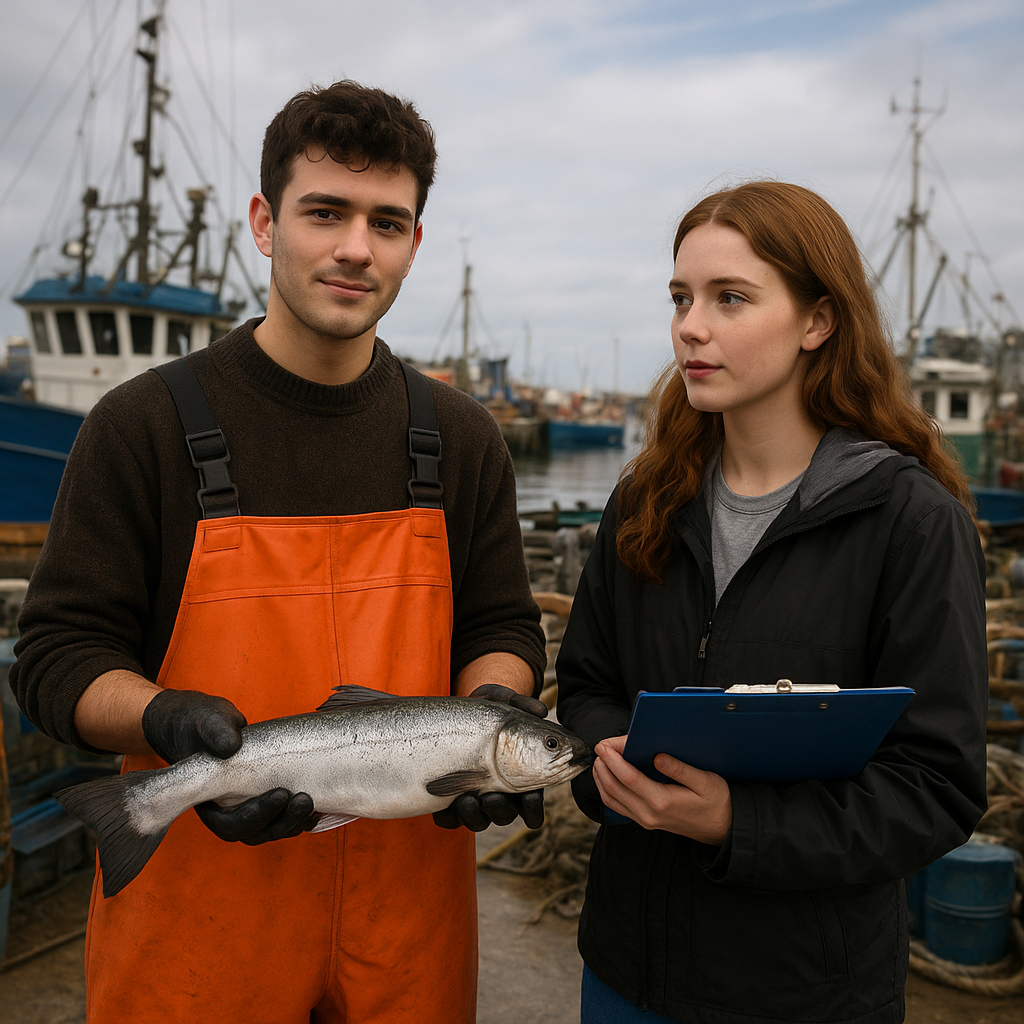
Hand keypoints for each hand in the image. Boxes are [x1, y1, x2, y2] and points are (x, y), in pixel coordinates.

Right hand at [142, 689, 317, 843]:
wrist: (209, 727)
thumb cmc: (205, 725)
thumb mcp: (208, 722)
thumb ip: (216, 732)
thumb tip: (231, 746)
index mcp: (210, 803)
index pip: (231, 825)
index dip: (256, 815)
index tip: (280, 793)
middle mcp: (230, 813)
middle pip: (257, 833)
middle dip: (283, 821)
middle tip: (304, 799)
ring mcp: (251, 809)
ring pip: (275, 829)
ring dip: (296, 821)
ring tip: (314, 802)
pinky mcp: (268, 799)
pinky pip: (286, 817)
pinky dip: (304, 815)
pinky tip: (322, 803)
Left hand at [433, 683, 547, 830]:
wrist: (458, 711)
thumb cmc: (488, 708)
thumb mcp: (502, 700)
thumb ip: (521, 703)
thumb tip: (541, 710)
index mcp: (519, 778)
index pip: (531, 806)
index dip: (532, 808)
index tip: (530, 796)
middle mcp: (498, 793)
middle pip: (505, 816)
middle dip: (500, 810)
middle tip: (493, 796)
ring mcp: (474, 798)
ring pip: (479, 821)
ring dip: (475, 815)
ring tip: (466, 799)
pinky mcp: (449, 799)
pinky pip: (449, 820)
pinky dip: (448, 817)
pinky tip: (445, 804)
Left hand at [593, 734, 731, 844]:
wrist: (723, 828)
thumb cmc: (716, 801)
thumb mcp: (705, 781)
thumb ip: (680, 769)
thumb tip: (658, 756)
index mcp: (662, 801)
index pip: (629, 778)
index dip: (613, 759)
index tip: (604, 744)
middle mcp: (649, 814)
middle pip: (613, 788)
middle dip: (603, 765)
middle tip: (600, 746)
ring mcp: (645, 820)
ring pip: (610, 799)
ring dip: (601, 777)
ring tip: (600, 758)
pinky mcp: (644, 821)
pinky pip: (617, 806)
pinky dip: (606, 789)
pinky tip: (607, 776)